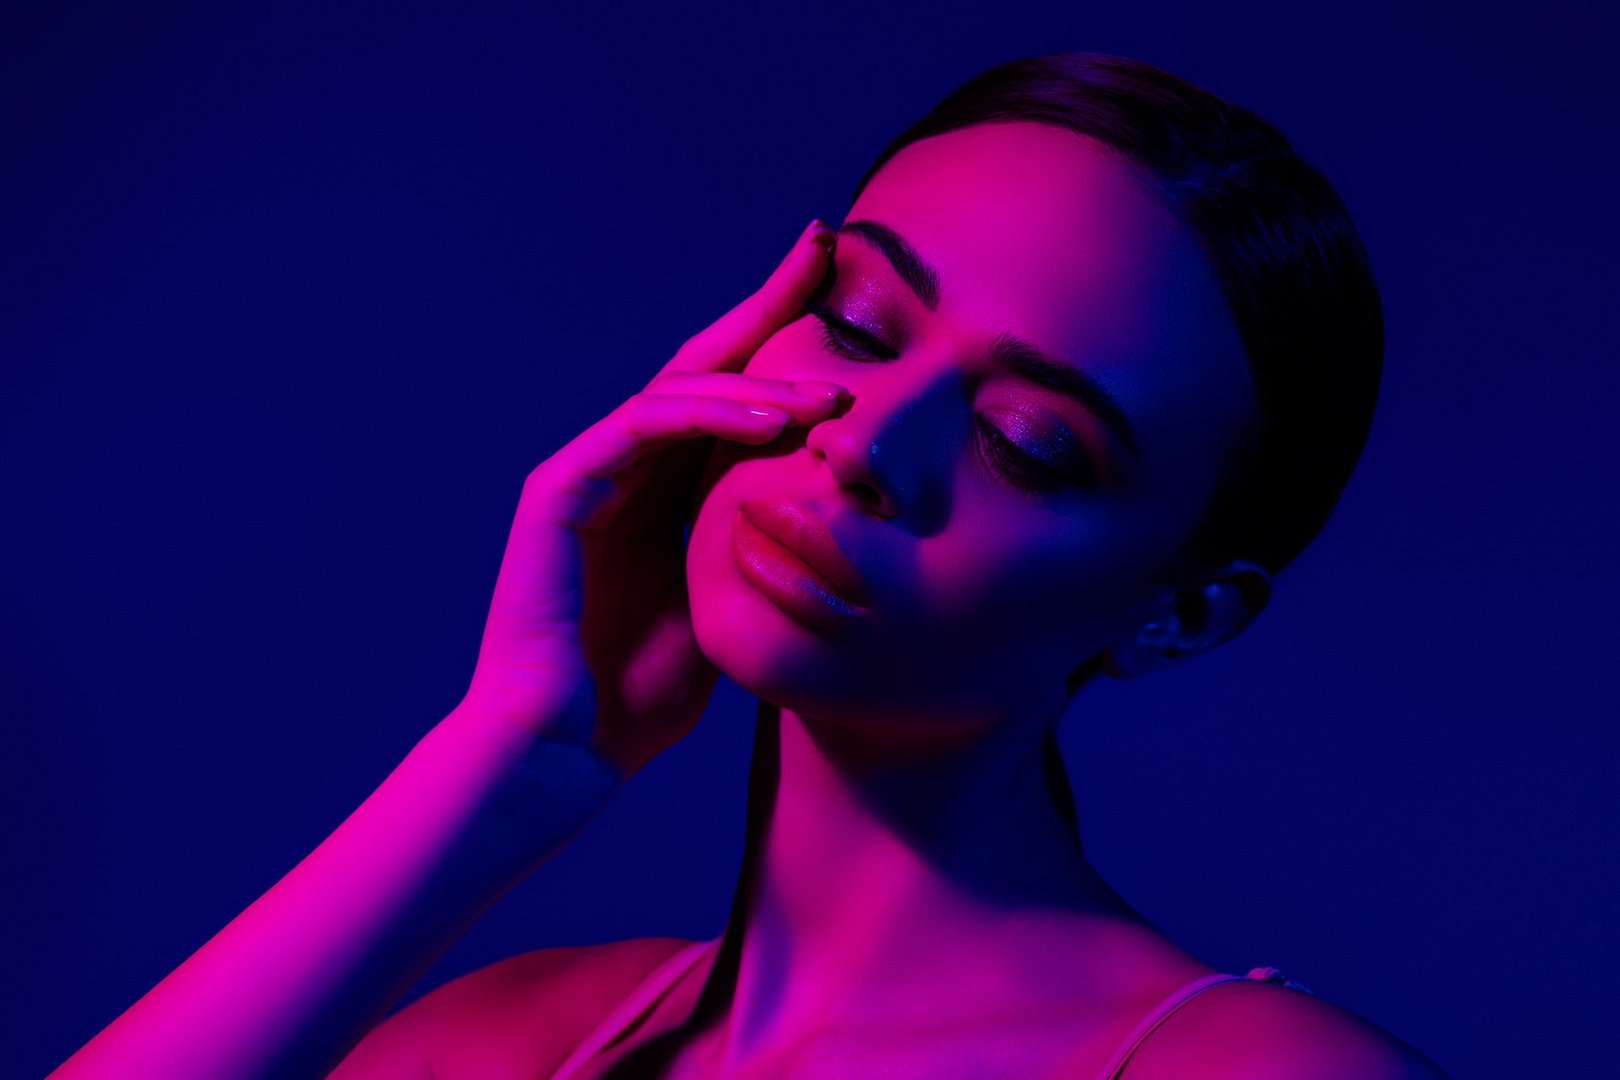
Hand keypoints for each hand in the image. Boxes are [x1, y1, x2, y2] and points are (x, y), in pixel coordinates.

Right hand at [459, 219, 844, 782]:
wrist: (565, 750)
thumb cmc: (642, 693)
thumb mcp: (728, 603)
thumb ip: (758, 542)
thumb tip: (839, 510)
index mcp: (667, 488)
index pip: (730, 395)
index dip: (779, 336)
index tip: (839, 284)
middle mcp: (628, 465)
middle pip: (704, 364)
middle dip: (766, 305)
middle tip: (825, 250)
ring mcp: (590, 471)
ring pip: (679, 390)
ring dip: (759, 379)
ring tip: (832, 391)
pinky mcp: (559, 489)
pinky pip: (640, 429)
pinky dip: (707, 416)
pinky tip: (774, 424)